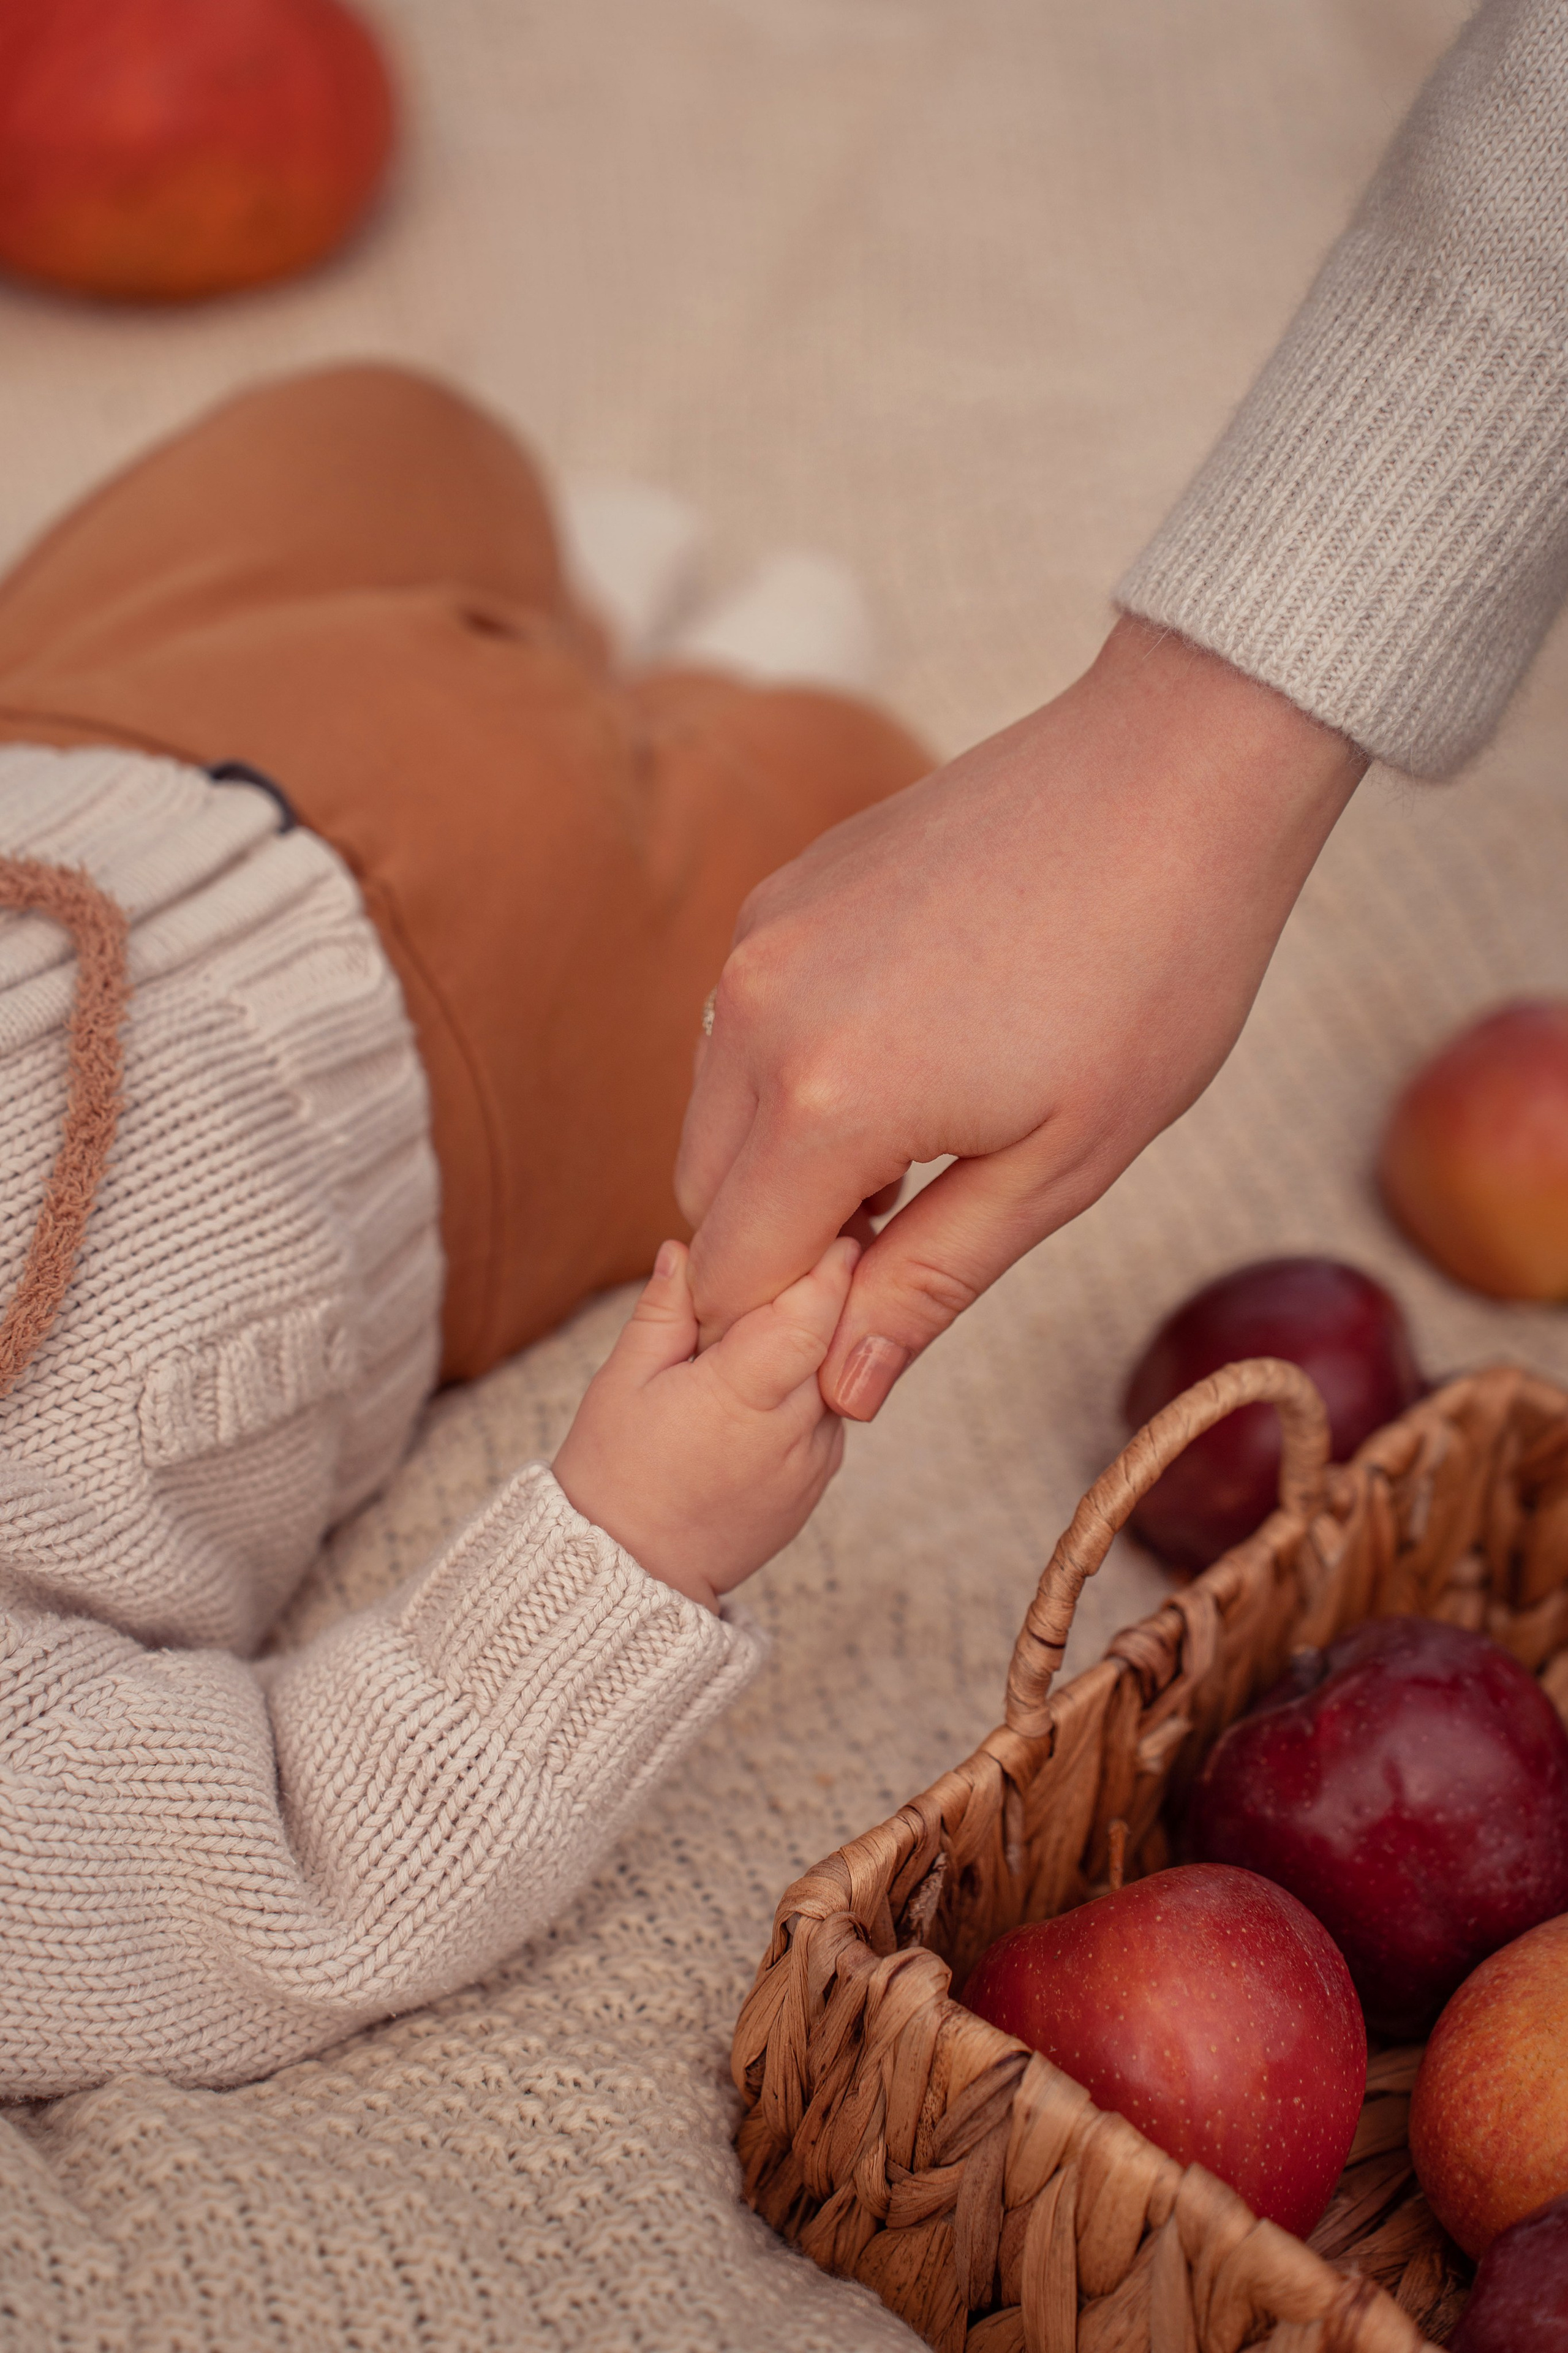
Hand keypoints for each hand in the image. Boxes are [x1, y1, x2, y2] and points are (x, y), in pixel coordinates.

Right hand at [551, 1235, 857, 1610]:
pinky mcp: (820, 1476)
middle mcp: (794, 1429)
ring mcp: (815, 1458)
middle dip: (828, 1285)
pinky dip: (808, 1377)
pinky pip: (829, 1405)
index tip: (833, 1215)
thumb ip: (666, 1310)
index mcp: (742, 1396)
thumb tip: (686, 1245)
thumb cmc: (615, 1474)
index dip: (828, 1261)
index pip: (813, 1312)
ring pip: (837, 1368)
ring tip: (778, 1301)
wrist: (633, 1575)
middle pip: (837, 1333)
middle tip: (820, 1229)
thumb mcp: (623, 1381)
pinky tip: (770, 1364)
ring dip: (820, 1333)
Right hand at [677, 617, 1367, 1417]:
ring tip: (924, 1129)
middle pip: (704, 1198)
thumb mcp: (1061, 1164)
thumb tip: (843, 1389)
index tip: (890, 1296)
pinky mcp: (781, 892)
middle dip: (785, 1240)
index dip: (799, 1320)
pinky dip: (793, 1067)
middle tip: (918, 1220)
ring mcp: (758, 942)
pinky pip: (743, 1023)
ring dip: (785, 1155)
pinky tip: (911, 1041)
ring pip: (715, 1109)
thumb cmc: (1151, 972)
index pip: (733, 1277)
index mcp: (823, 1103)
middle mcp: (755, 1016)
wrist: (1173, 773)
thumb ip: (930, 1280)